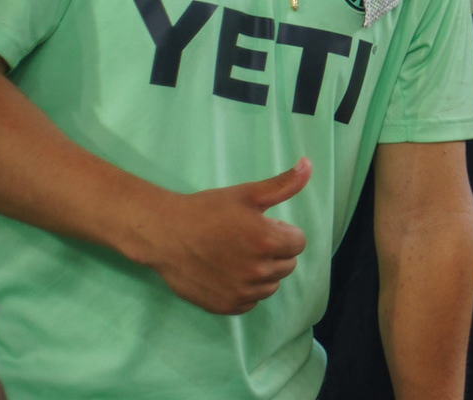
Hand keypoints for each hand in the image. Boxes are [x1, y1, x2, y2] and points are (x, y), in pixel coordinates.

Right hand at [132, 159, 310, 314]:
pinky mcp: (226, 306)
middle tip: (247, 240)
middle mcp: (257, 271)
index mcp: (267, 242)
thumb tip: (308, 165)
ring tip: (237, 255)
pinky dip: (245, 289)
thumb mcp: (246, 194)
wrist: (164, 234)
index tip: (263, 226)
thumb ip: (283, 185)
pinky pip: (252, 301)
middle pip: (287, 265)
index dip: (283, 232)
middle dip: (275, 252)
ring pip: (270, 285)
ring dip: (262, 272)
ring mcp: (242, 291)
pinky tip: (227, 272)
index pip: (298, 243)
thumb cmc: (206, 211)